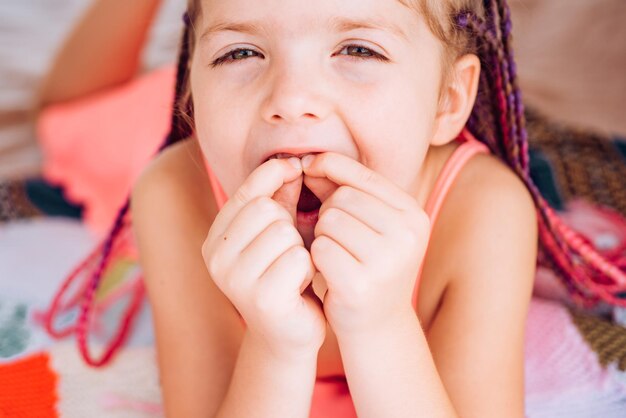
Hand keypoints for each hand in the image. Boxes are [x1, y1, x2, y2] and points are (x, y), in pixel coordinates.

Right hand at [202, 157, 325, 358]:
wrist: (290, 333)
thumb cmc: (285, 276)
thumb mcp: (279, 232)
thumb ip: (280, 198)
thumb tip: (290, 161)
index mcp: (215, 239)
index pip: (246, 191)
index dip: (274, 175)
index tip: (295, 171)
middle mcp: (216, 258)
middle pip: (264, 208)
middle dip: (288, 222)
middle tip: (292, 247)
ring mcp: (235, 280)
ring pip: (283, 231)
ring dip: (299, 246)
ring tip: (295, 267)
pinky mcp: (262, 299)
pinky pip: (298, 258)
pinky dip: (307, 267)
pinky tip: (300, 283)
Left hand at [302, 152, 430, 336]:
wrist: (377, 324)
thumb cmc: (368, 266)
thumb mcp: (367, 225)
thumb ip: (344, 190)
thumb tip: (311, 160)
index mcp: (414, 215)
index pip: (364, 176)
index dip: (331, 167)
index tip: (310, 168)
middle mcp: (407, 234)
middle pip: (343, 198)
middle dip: (327, 212)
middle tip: (335, 236)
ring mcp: (387, 260)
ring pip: (329, 221)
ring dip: (321, 235)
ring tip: (335, 254)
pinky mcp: (361, 283)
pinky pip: (320, 248)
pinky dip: (316, 257)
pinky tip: (327, 270)